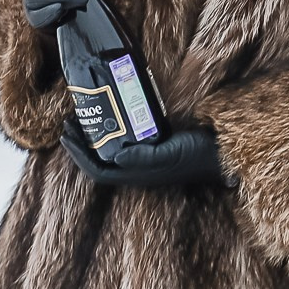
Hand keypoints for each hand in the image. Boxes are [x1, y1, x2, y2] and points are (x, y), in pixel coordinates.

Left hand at [60, 124, 232, 189]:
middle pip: (99, 160)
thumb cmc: (197, 154)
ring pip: (110, 150)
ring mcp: (144, 159)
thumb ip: (144, 157)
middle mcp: (136, 169)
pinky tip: (111, 113)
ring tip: (84, 115)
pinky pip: (124, 140)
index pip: (97, 170)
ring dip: (94, 136)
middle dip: (82, 143)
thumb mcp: (170, 154)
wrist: (222, 154)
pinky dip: (113, 129)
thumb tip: (116, 156)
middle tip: (70, 120)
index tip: (67, 134)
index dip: (79, 155)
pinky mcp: (153, 147)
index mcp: (137, 176)